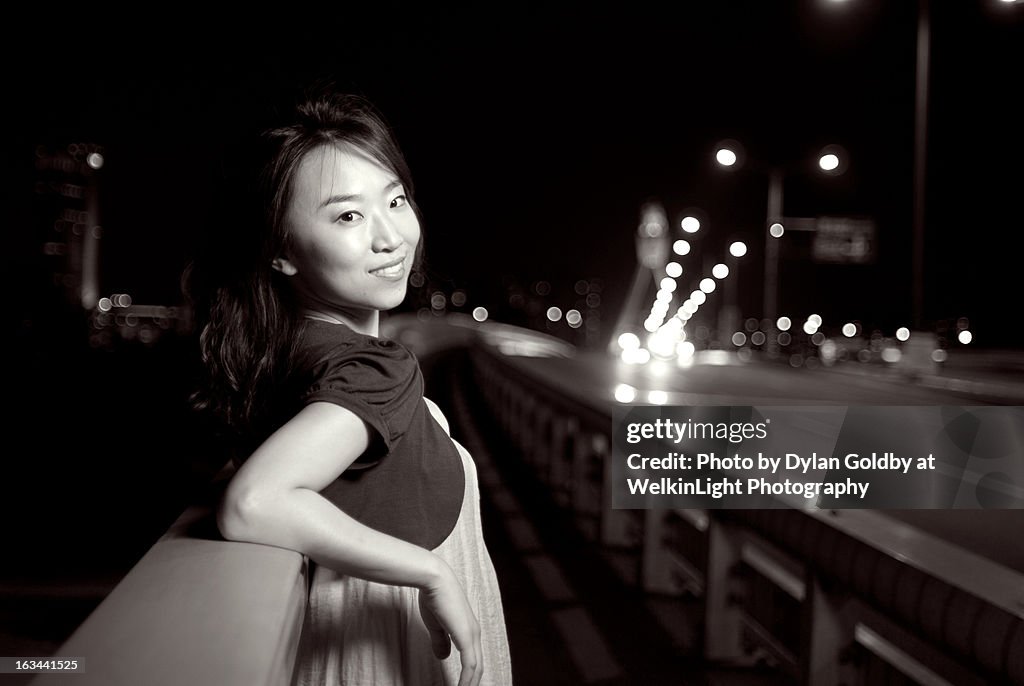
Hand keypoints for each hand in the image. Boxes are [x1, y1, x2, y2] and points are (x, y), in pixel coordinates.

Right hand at [417, 563, 482, 685]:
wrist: (434, 579)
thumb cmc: (433, 597)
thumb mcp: (436, 624)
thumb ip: (441, 641)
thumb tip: (444, 657)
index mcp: (468, 630)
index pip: (473, 659)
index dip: (469, 675)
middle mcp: (474, 633)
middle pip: (478, 666)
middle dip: (472, 683)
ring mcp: (472, 634)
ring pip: (476, 668)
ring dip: (469, 684)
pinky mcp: (466, 636)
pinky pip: (470, 664)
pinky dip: (467, 680)